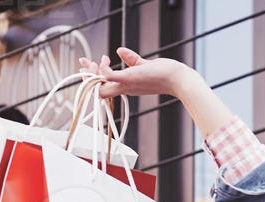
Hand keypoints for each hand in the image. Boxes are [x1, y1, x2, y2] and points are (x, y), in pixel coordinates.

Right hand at [78, 48, 194, 99]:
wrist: (178, 79)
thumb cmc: (165, 74)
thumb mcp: (144, 65)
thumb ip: (131, 59)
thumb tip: (120, 50)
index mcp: (126, 87)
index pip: (102, 86)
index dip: (92, 76)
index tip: (90, 62)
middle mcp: (124, 88)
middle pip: (96, 89)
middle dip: (86, 76)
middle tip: (86, 62)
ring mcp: (126, 84)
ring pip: (98, 86)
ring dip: (91, 72)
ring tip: (94, 61)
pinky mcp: (129, 78)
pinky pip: (107, 76)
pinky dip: (102, 68)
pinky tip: (106, 58)